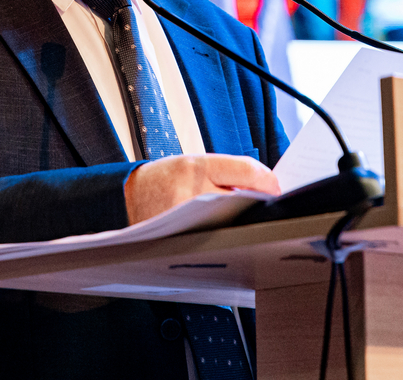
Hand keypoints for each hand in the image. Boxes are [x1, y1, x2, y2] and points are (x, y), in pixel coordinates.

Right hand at [124, 154, 280, 224]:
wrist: (127, 198)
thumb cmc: (162, 179)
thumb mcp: (193, 163)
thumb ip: (228, 171)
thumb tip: (268, 186)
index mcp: (197, 166)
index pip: (247, 171)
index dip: (268, 180)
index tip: (275, 187)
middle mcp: (193, 191)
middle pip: (245, 200)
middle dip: (258, 204)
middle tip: (263, 205)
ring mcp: (189, 220)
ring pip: (234, 222)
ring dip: (243, 220)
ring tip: (239, 217)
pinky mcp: (185, 240)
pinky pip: (218, 239)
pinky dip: (227, 235)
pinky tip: (224, 231)